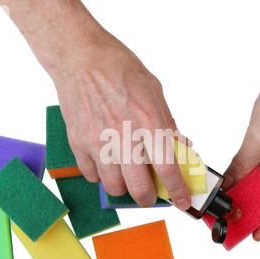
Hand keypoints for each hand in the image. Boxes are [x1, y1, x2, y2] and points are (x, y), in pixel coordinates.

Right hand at [46, 23, 190, 209]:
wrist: (80, 57)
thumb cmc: (118, 68)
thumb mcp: (154, 91)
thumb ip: (167, 124)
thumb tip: (180, 147)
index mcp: (149, 122)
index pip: (168, 169)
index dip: (178, 190)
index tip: (182, 200)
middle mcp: (124, 137)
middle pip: (139, 188)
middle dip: (149, 198)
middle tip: (151, 194)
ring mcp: (98, 143)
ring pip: (113, 187)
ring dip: (124, 187)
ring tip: (126, 175)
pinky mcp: (78, 143)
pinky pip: (91, 175)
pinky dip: (101, 175)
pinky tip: (106, 162)